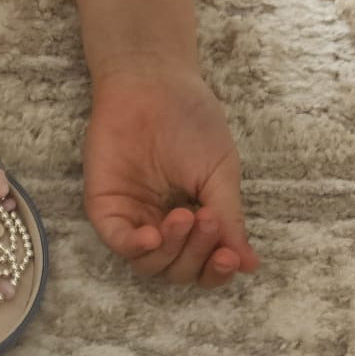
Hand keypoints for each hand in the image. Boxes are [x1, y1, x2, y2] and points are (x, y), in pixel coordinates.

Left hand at [83, 66, 259, 286]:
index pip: (203, 267)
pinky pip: (119, 244)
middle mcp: (161, 228)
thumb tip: (248, 266)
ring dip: (173, 249)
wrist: (154, 84)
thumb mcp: (220, 174)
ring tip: (186, 215)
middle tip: (206, 218)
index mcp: (193, 223)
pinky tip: (154, 235)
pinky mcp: (106, 210)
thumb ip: (230, 220)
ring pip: (149, 264)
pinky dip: (138, 247)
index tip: (229, 257)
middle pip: (177, 271)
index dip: (215, 272)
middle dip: (197, 254)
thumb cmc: (191, 121)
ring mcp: (132, 220)